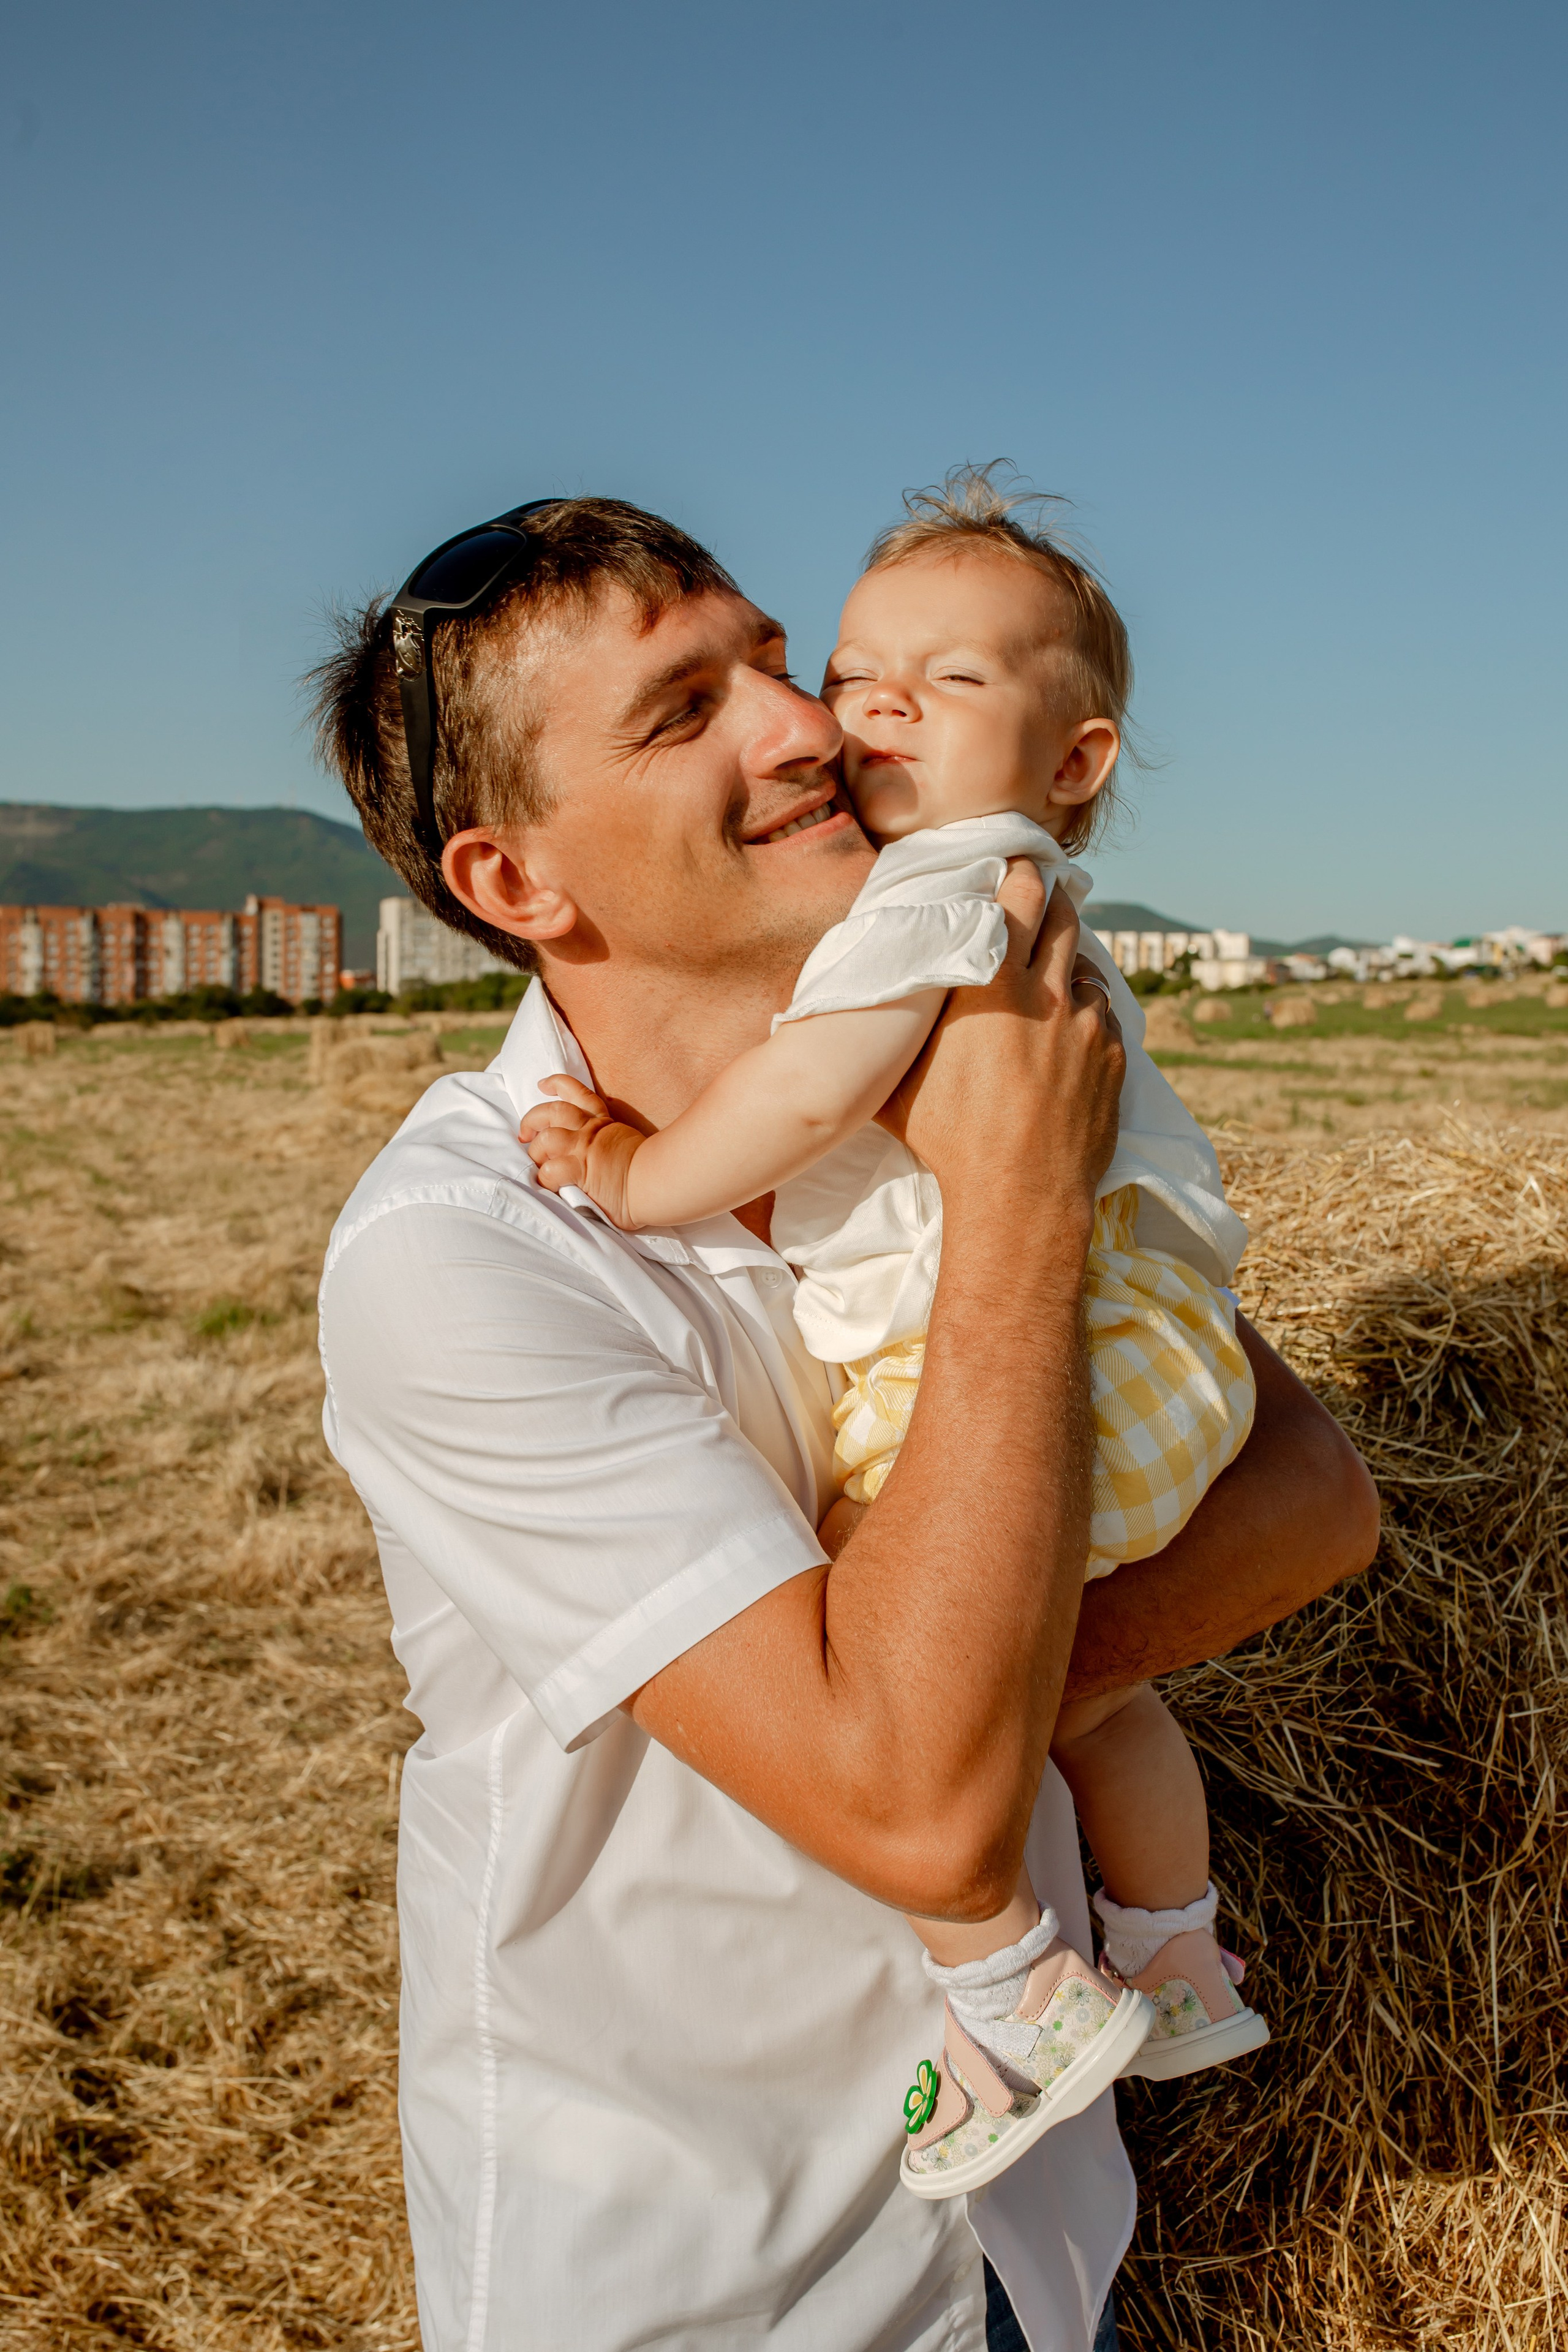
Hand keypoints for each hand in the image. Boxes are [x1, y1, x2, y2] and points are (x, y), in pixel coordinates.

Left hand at [520, 1075, 646, 1228]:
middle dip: (531, 1120)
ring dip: (536, 1152)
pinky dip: (544, 1179)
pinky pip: (549, 1170)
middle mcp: (590, 1131)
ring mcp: (583, 1149)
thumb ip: (611, 1144)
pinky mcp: (579, 1169)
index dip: (557, 1084)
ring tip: (538, 1164)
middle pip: (551, 1112)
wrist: (658, 1181)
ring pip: (545, 1139)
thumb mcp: (629, 1145)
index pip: (578, 1093)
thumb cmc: (650, 1170)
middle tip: (525, 1134)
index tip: (543, 1084)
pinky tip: (548, 1185)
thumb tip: (601, 1158)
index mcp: (603, 1123)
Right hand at [876, 865, 1123, 1228]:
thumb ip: (887, 1036)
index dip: (1020, 873)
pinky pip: (1106, 1016)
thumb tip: (844, 1013)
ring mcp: (1088, 1026)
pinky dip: (1089, 1011)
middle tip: (1041, 894)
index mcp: (993, 984)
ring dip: (1071, 960)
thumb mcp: (898, 1082)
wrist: (1020, 1195)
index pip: (1018, 897)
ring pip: (1088, 967)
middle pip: (1063, 918)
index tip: (1017, 864)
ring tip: (1055, 967)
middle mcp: (1048, 993)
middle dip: (1052, 900)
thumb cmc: (949, 1139)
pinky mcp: (1113, 1058)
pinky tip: (1073, 1026)